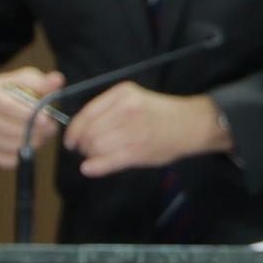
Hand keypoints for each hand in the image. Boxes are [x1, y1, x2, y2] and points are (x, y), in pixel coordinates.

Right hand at [0, 67, 68, 166]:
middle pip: (9, 129)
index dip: (29, 114)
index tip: (47, 119)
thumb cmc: (10, 90)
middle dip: (34, 130)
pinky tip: (30, 143)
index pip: (8, 107)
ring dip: (31, 143)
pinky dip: (23, 155)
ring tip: (42, 134)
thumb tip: (57, 80)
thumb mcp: (24, 80)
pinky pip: (8, 160)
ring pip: (10, 146)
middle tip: (51, 127)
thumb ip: (41, 82)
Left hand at [61, 85, 228, 176]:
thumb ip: (108, 110)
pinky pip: (106, 161)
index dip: (73, 131)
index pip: (86, 114)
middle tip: (85, 151)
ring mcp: (132, 130)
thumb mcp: (134, 99)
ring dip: (90, 155)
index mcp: (122, 93)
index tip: (71, 140)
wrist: (192, 124)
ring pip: (95, 147)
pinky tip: (89, 168)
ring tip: (97, 156)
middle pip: (88, 133)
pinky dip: (94, 167)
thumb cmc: (160, 114)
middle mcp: (126, 109)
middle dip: (82, 145)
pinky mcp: (138, 151)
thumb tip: (78, 129)